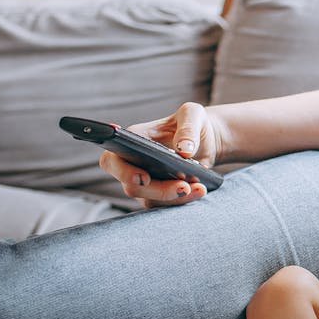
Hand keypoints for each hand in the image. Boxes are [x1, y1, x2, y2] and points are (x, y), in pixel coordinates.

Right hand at [99, 102, 223, 206]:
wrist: (206, 139)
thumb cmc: (192, 122)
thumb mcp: (193, 115)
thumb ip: (188, 128)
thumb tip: (184, 151)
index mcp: (132, 140)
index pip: (112, 160)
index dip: (123, 172)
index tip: (143, 177)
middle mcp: (133, 163)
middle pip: (132, 186)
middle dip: (158, 190)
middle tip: (183, 186)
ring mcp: (146, 181)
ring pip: (150, 199)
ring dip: (174, 198)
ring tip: (199, 188)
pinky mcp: (160, 193)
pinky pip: (166, 204)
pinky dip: (183, 200)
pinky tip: (200, 190)